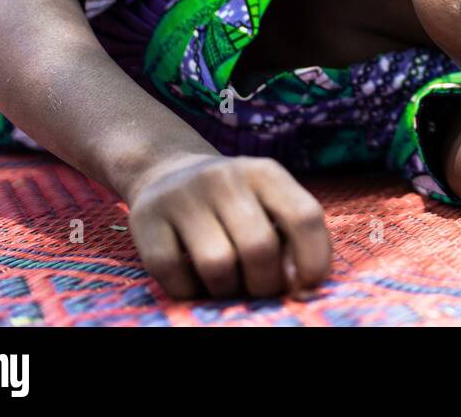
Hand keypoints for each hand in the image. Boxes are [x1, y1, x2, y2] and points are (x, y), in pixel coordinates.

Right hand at [127, 153, 331, 299]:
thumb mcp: (266, 202)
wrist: (166, 171)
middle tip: (258, 289)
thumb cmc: (231, 201)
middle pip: (260, 248)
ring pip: (218, 265)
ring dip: (226, 290)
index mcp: (265, 172)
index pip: (304, 216)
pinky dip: (188, 289)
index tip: (308, 287)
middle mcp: (225, 177)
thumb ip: (289, 237)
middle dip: (265, 284)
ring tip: (226, 283)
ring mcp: (183, 195)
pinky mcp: (146, 218)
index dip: (314, 259)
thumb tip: (301, 288)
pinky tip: (192, 278)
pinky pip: (174, 274)